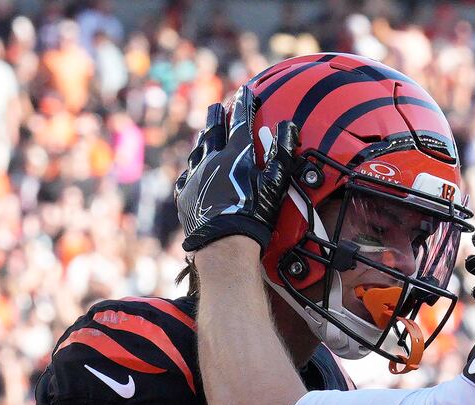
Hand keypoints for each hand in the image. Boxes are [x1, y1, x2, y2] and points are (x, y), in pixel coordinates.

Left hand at [176, 86, 298, 253]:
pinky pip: (186, 178)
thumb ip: (283, 152)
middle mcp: (211, 160)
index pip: (240, 120)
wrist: (224, 243)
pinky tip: (191, 171)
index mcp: (236, 154)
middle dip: (217, 116)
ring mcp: (195, 177)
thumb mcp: (276, 182)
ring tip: (204, 135)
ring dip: (202, 140)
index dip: (244, 103)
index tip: (245, 90)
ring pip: (197, 151)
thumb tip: (289, 125)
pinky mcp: (185, 196)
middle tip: (217, 106)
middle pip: (213, 131)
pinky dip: (191, 171)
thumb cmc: (254, 213)